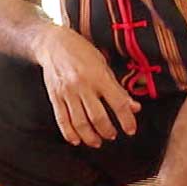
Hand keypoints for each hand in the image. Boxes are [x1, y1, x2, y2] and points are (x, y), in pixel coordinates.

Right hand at [37, 29, 139, 147]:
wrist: (53, 43)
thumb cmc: (81, 52)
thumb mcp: (103, 65)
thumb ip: (117, 88)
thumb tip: (133, 107)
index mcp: (99, 76)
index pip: (118, 103)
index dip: (126, 120)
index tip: (130, 130)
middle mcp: (82, 85)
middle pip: (97, 117)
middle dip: (107, 131)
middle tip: (112, 136)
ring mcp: (67, 92)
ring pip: (79, 122)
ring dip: (90, 136)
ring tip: (97, 141)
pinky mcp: (55, 97)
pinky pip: (62, 120)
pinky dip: (69, 133)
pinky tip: (76, 140)